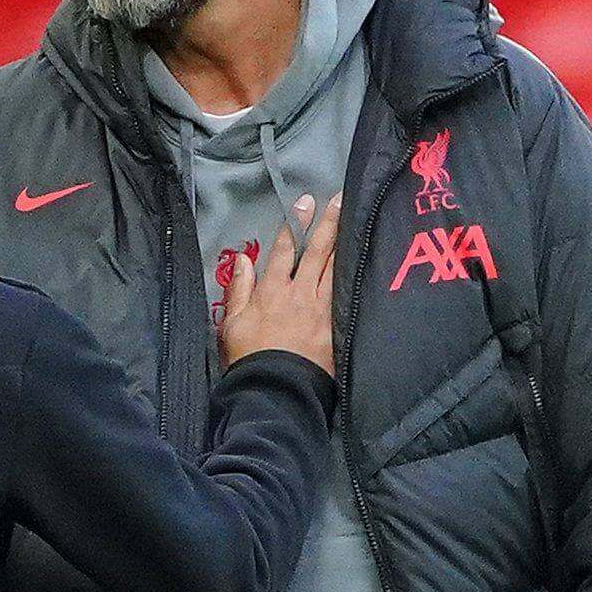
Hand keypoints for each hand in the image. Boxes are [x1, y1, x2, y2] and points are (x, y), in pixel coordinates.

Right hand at [219, 194, 341, 374]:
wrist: (276, 391)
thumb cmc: (249, 360)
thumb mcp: (231, 324)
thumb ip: (239, 288)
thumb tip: (243, 259)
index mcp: (271, 291)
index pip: (283, 250)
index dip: (293, 224)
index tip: (302, 202)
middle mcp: (299, 293)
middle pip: (316, 252)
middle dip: (326, 223)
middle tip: (338, 200)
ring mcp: (321, 309)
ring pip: (335, 268)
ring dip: (343, 242)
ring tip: (353, 220)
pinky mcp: (336, 326)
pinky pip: (345, 294)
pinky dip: (352, 275)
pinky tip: (360, 262)